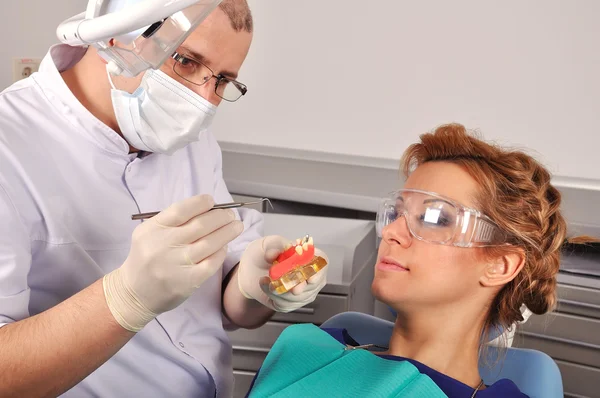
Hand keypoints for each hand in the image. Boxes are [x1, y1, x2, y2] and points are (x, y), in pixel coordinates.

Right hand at [103, 195, 243, 331]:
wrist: (135, 292)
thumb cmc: (148, 257)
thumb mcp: (150, 232)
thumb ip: (173, 220)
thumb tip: (207, 208)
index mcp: (153, 229)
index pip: (181, 210)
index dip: (200, 203)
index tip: (212, 201)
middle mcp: (163, 245)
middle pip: (200, 225)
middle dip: (221, 216)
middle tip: (231, 215)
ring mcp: (176, 264)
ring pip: (209, 243)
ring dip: (228, 232)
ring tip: (237, 226)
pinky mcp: (187, 281)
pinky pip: (211, 263)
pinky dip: (221, 252)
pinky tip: (225, 247)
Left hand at [237, 235, 327, 312]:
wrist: (249, 269)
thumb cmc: (263, 253)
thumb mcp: (267, 244)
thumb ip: (273, 246)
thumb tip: (274, 254)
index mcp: (309, 257)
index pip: (322, 263)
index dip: (319, 270)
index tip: (311, 277)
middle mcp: (310, 276)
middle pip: (314, 284)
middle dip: (302, 286)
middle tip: (294, 288)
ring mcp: (301, 293)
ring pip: (299, 297)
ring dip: (283, 291)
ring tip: (268, 281)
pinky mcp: (289, 304)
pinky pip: (284, 304)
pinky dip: (273, 296)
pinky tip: (265, 285)